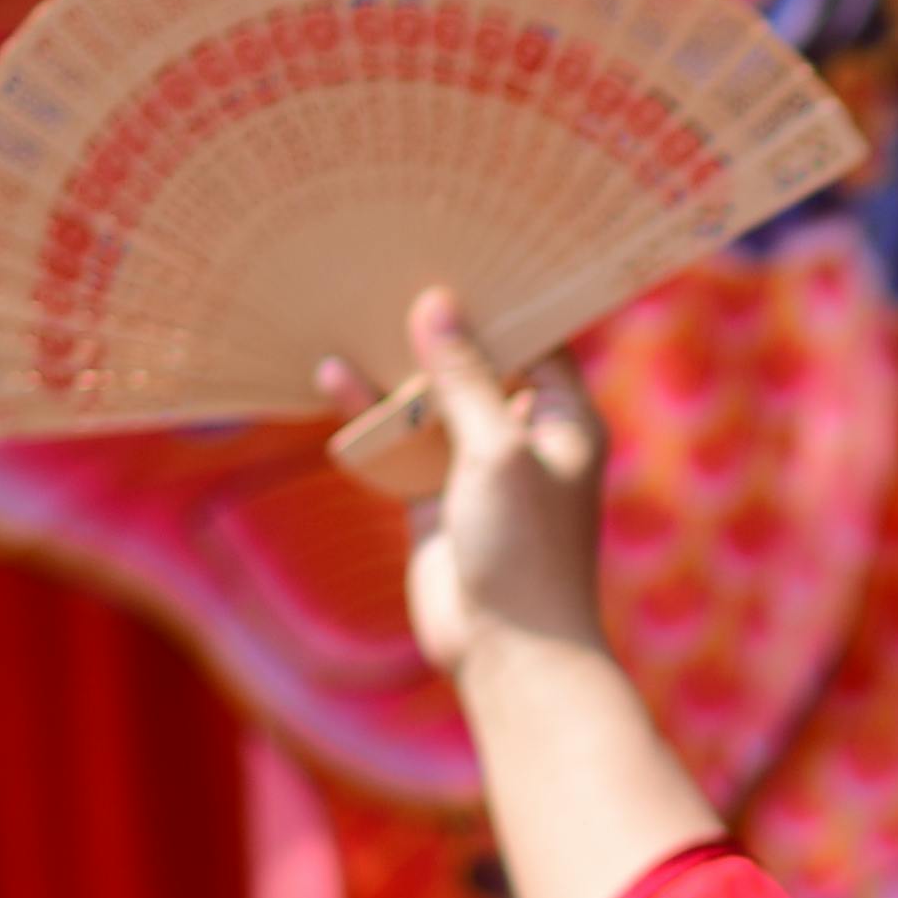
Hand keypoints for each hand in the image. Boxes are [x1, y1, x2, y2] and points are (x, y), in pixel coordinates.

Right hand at [368, 286, 607, 687]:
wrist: (510, 653)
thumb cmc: (524, 551)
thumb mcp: (495, 450)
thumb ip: (464, 378)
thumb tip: (437, 304)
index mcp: (565, 416)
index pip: (537, 336)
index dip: (502, 295)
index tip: (459, 243)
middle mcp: (526, 434)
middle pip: (480, 362)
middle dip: (439, 323)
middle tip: (393, 257)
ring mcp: (479, 466)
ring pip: (433, 400)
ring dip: (395, 366)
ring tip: (350, 303)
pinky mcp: (438, 497)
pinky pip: (403, 442)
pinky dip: (373, 415)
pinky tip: (332, 375)